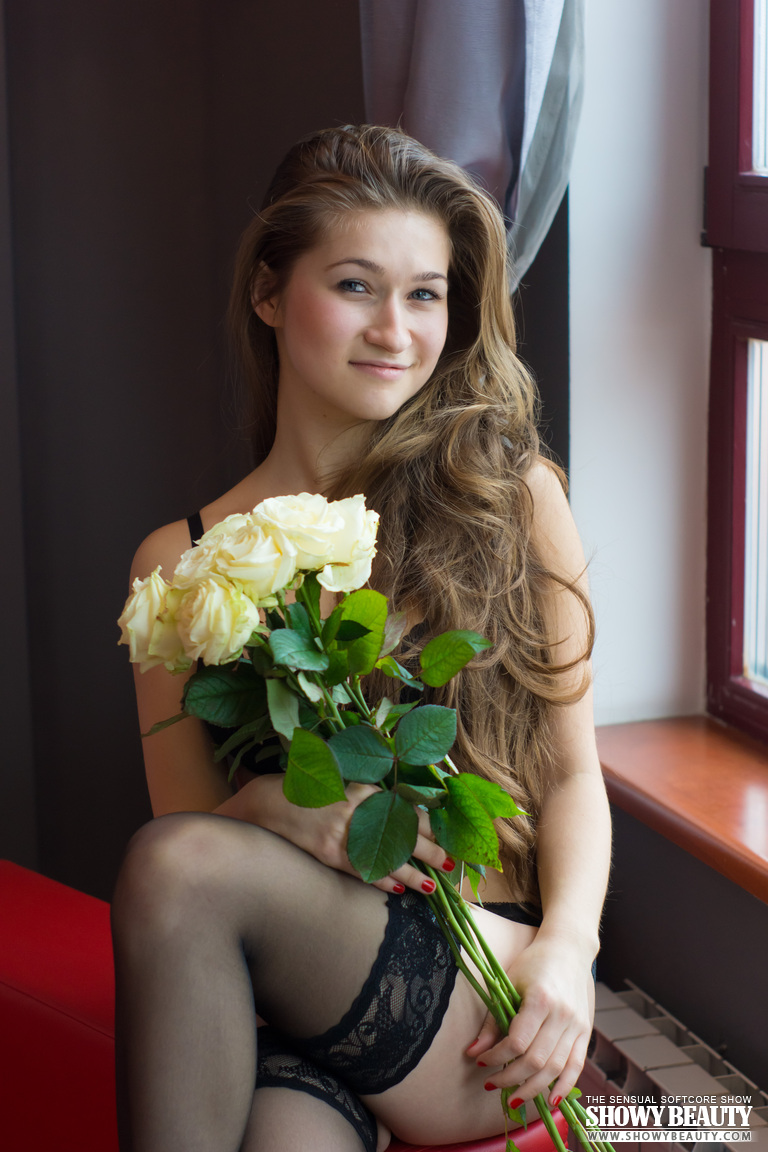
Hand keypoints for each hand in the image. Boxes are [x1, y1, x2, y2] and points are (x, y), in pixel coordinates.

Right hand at [233, 775, 453, 895]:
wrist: (268, 803)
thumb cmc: (307, 791)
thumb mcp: (341, 783)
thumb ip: (369, 795)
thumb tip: (402, 807)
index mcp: (364, 789)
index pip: (406, 807)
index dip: (430, 823)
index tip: (447, 833)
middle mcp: (357, 809)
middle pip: (403, 832)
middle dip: (429, 849)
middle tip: (449, 862)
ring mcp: (343, 832)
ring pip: (386, 856)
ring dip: (411, 873)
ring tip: (431, 886)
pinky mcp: (328, 852)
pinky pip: (361, 869)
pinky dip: (381, 880)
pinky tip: (397, 888)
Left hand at [467, 933, 594, 1106]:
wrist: (569, 948)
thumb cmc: (533, 963)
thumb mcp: (509, 983)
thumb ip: (493, 1020)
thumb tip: (472, 1051)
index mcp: (540, 999)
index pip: (517, 1042)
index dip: (496, 1057)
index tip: (480, 1060)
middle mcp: (562, 1015)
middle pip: (536, 1061)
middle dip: (510, 1078)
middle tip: (491, 1084)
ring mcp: (577, 1025)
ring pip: (555, 1069)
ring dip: (532, 1089)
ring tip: (513, 1099)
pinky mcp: (585, 1032)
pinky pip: (576, 1067)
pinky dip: (563, 1087)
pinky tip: (550, 1101)